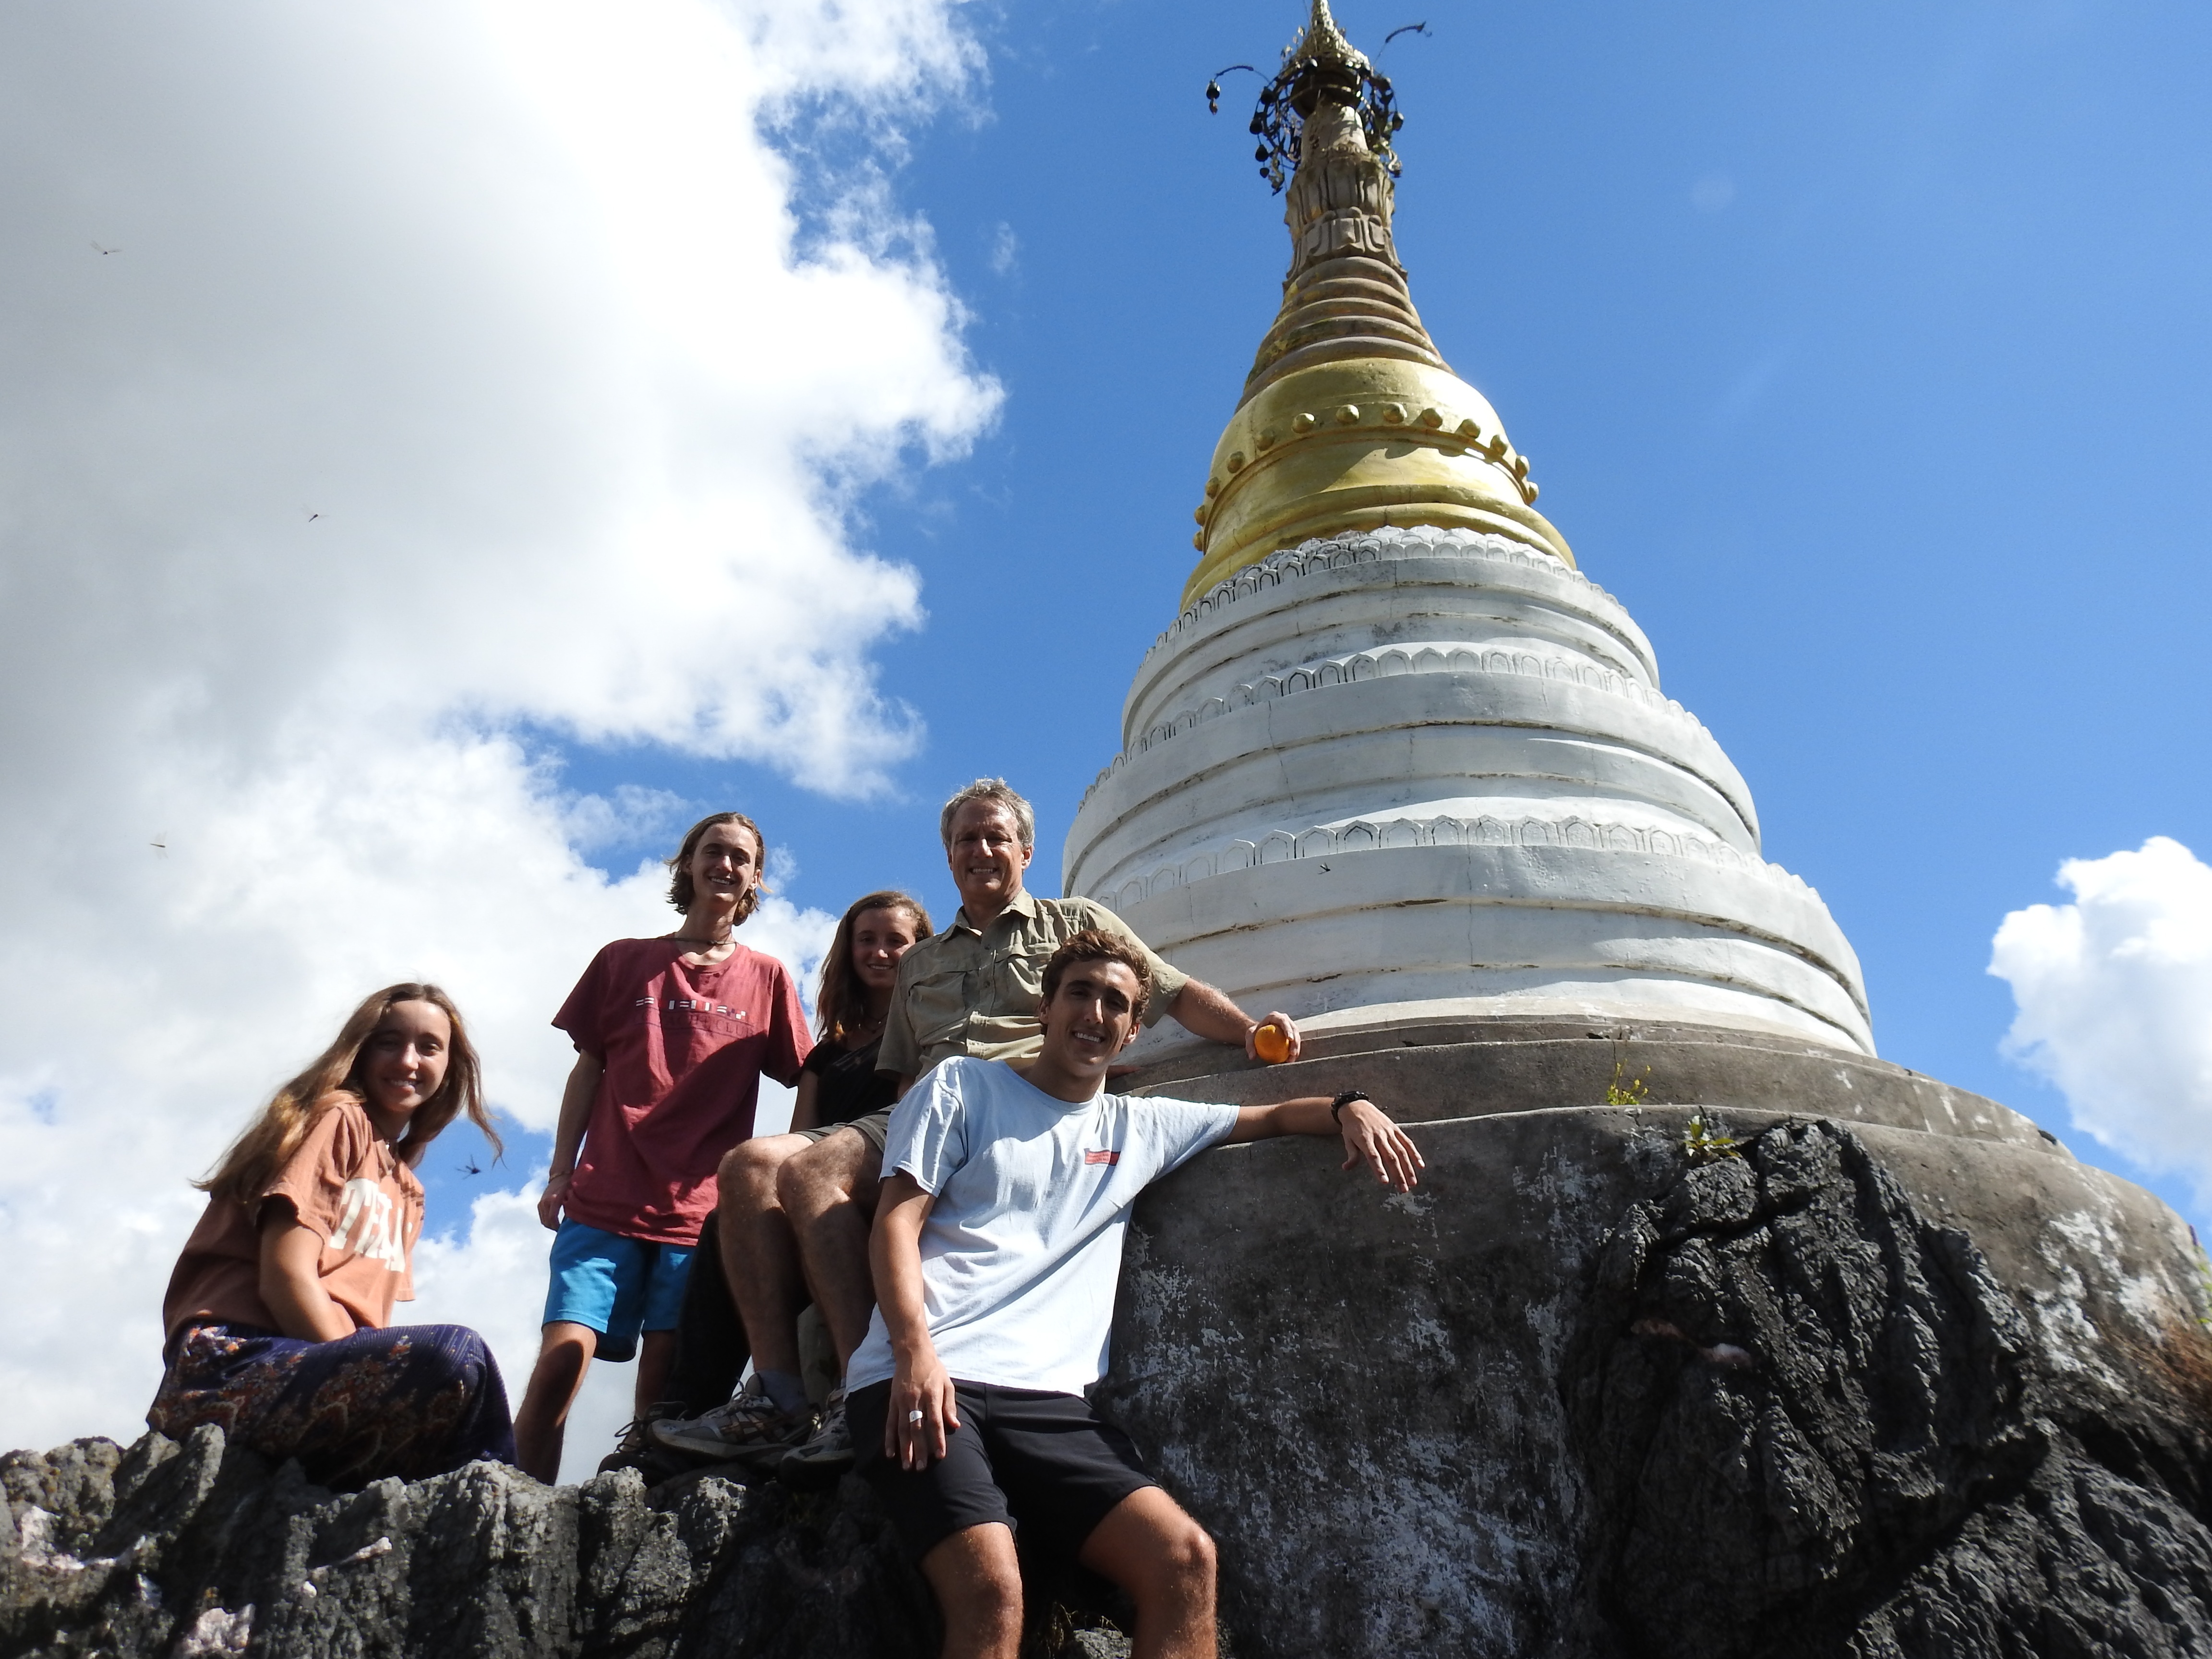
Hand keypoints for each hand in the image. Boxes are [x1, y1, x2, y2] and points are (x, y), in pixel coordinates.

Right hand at [536, 1172, 571, 1230]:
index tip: (563, 1230)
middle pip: (547, 1221)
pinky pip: (542, 1217)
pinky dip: (547, 1221)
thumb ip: (572, 1206)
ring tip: (559, 1228)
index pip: (552, 1218)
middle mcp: (546, 1201)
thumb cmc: (569, 1185)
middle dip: (554, 1228)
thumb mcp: (572, 1194)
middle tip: (563, 1231)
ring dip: (551, 1226)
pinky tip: (555, 1223)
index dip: (557, 1226)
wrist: (559, 1175)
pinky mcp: (540, 1204)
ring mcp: (541, 1203)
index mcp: (554, 1199)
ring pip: (544, 1221)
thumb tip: (574, 1220)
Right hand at [887, 1345, 959, 1469]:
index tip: (940, 1456)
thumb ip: (949, 1405)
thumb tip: (955, 1425)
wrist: (912, 1353)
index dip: (937, 1439)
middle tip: (921, 1468)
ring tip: (906, 1466)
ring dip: (904, 1449)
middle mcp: (916, 1399)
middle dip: (919, 1450)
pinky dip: (889, 1439)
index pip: (935, 1421)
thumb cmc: (933, 1369)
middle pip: (917, 1428)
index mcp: (932, 1395)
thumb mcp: (947, 1383)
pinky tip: (890, 1453)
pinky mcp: (892, 1402)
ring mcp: (902, 1401)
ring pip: (902, 1429)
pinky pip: (890, 1423)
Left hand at [1245, 1011, 1302, 1062]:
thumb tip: (1252, 1057)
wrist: (1259, 1033)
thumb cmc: (1254, 1033)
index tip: (1290, 1039)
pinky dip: (1294, 1051)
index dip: (1288, 1029)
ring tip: (1292, 1059)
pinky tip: (1291, 1060)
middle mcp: (1284, 1020)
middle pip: (1293, 1029)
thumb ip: (1249, 1045)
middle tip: (1292, 1053)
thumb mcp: (1249, 1037)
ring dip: (1296, 1048)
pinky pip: (1295, 1042)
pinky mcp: (1291, 1034)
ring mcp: (1289, 1026)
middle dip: (1296, 1041)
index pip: (1283, 1021)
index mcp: (1275, 1016)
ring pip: (1297, 1036)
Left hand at [1340, 1101, 1423, 1191]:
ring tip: (1413, 1183)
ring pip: (1401, 1151)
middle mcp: (1379, 1136)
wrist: (1357, 1106)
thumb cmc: (1351, 1126)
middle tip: (1403, 1189)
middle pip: (1390, 1157)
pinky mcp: (1395, 1129)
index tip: (1385, 1182)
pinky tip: (1420, 1165)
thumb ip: (1351, 1155)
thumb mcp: (1347, 1139)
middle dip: (1398, 1174)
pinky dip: (1415, 1154)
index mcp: (1365, 1139)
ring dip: (1408, 1168)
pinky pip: (1407, 1142)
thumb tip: (1346, 1168)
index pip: (1374, 1156)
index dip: (1379, 1169)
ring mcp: (1389, 1132)